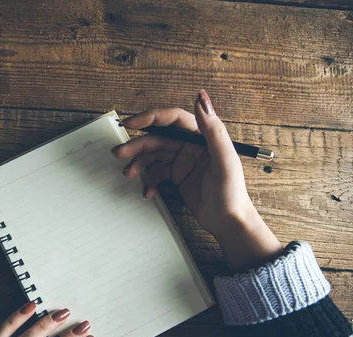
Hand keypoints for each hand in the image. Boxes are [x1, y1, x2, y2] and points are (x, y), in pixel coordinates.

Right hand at [113, 90, 282, 269]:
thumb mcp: (225, 160)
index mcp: (203, 136)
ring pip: (153, 155)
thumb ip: (213, 130)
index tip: (131, 123)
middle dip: (137, 145)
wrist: (229, 222)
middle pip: (157, 138)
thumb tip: (201, 98)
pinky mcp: (177, 176)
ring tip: (129, 174)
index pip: (173, 119)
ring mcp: (182, 161)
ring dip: (139, 163)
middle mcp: (191, 145)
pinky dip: (148, 181)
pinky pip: (156, 173)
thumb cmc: (232, 193)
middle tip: (120, 153)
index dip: (150, 118)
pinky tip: (148, 191)